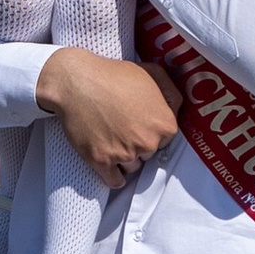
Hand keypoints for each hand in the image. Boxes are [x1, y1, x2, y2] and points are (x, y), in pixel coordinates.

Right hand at [35, 47, 177, 187]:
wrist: (76, 82)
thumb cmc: (113, 75)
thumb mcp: (152, 72)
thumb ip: (172, 94)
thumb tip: (178, 110)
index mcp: (164, 124)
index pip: (165, 140)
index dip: (151, 131)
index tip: (139, 124)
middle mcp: (148, 142)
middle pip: (148, 154)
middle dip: (138, 144)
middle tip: (122, 127)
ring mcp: (124, 154)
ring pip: (132, 167)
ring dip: (124, 158)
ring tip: (111, 139)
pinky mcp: (101, 162)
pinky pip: (115, 181)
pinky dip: (114, 176)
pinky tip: (111, 167)